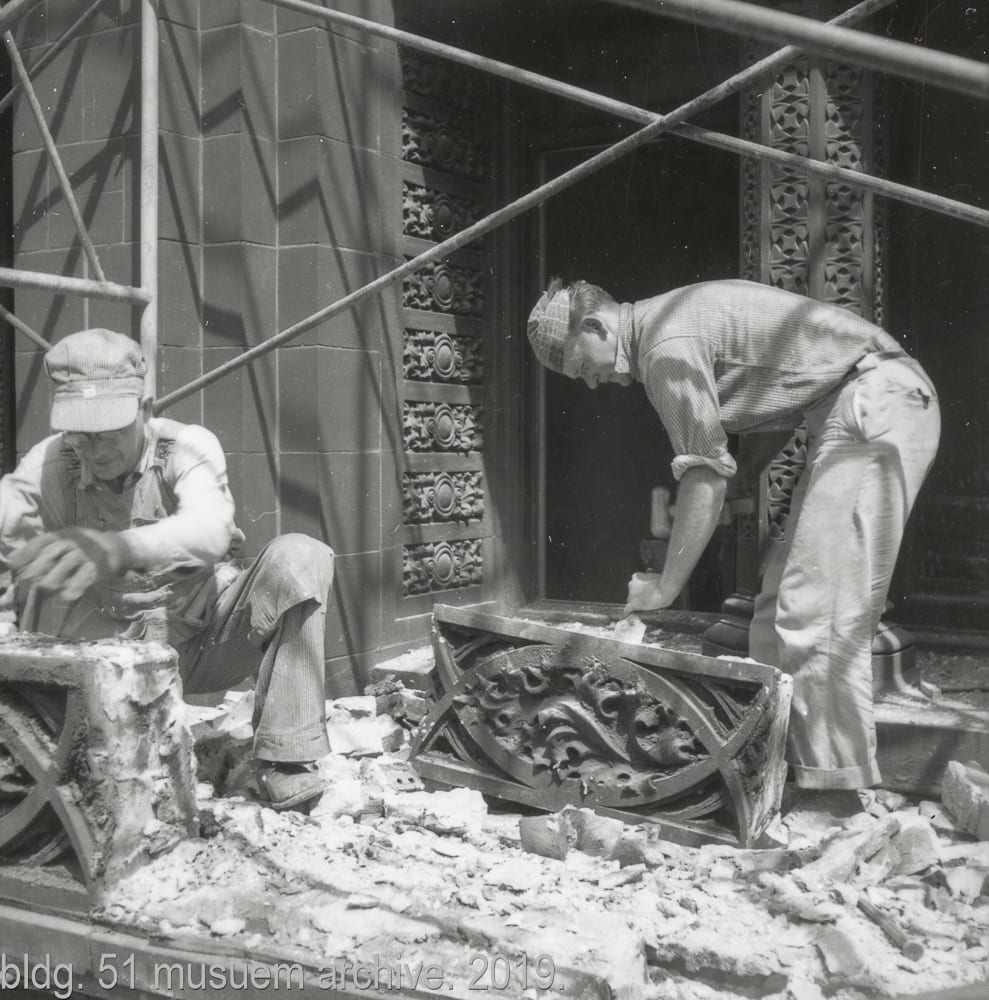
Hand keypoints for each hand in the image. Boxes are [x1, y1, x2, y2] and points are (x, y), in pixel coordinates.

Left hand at [10, 528, 129, 601]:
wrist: (118, 547)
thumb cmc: (86, 547)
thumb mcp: (67, 542)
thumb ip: (45, 550)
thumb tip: (15, 562)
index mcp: (64, 535)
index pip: (41, 541)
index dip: (26, 552)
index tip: (13, 564)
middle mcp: (74, 542)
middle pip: (51, 553)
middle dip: (36, 568)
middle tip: (26, 581)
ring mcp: (87, 554)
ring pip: (66, 565)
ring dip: (52, 579)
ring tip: (44, 589)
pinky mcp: (99, 567)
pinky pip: (84, 577)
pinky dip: (74, 588)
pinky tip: (66, 597)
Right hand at [623, 572, 675, 615]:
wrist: (665, 587)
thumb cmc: (662, 599)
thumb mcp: (653, 609)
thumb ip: (645, 607)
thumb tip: (646, 605)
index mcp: (633, 605)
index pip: (626, 609)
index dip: (630, 610)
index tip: (632, 610)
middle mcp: (630, 595)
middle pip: (630, 598)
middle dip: (636, 598)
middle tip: (645, 598)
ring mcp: (632, 584)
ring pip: (633, 588)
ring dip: (638, 589)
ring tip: (648, 588)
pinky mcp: (636, 576)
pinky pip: (636, 579)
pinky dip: (640, 580)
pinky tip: (647, 581)